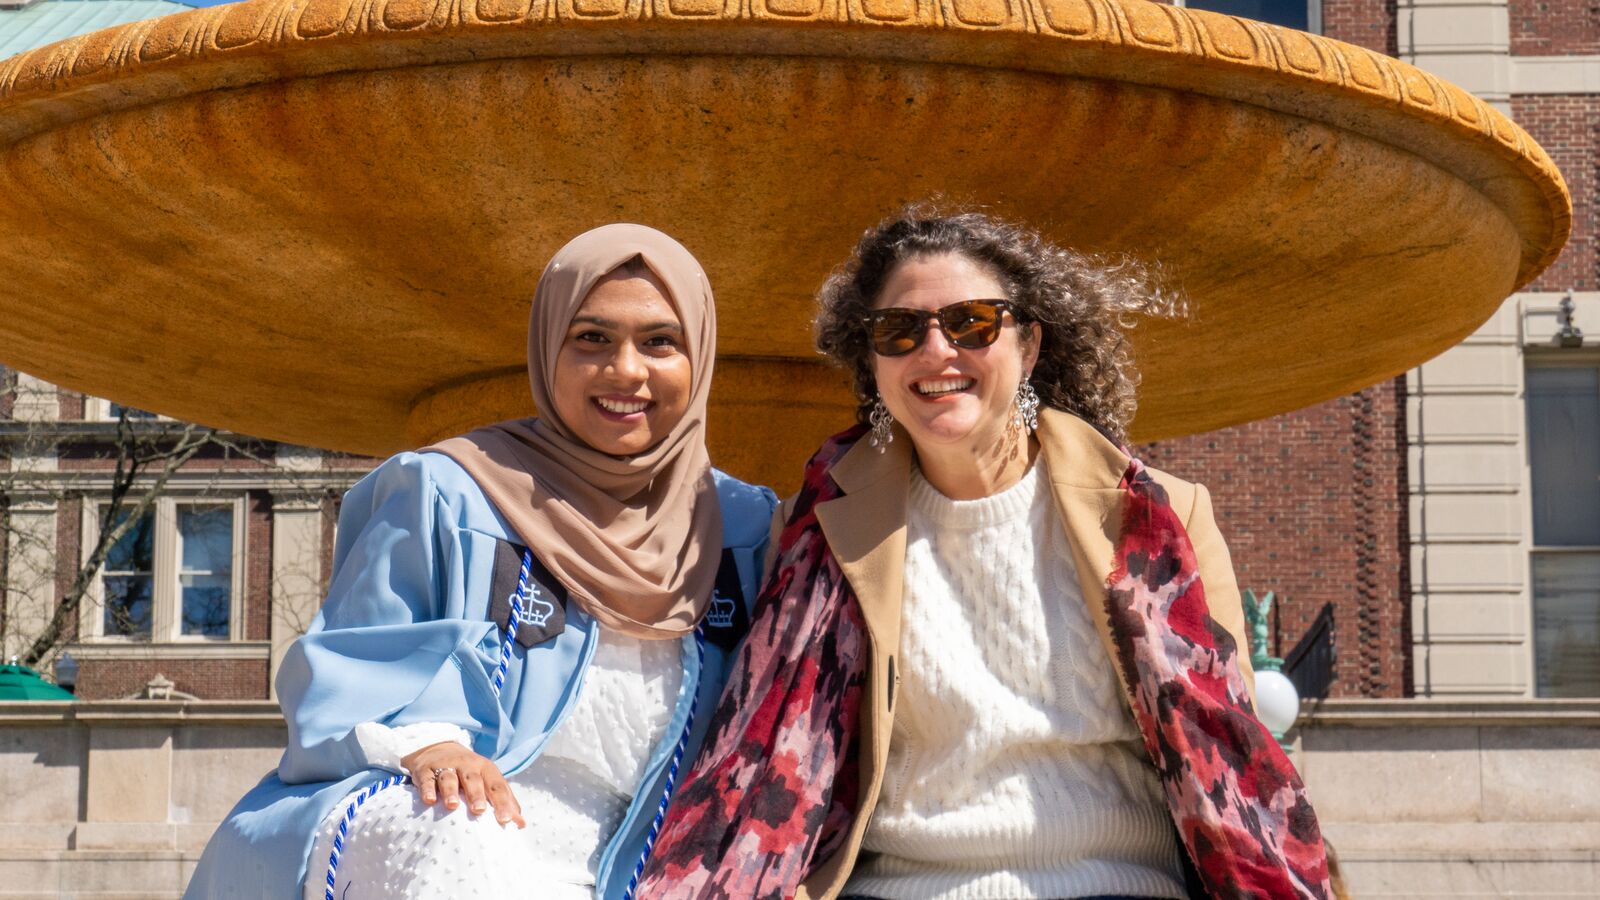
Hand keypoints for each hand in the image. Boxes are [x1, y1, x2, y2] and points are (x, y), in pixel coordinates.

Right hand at [401, 741, 525, 827]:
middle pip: (474, 779)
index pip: (497, 785)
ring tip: (452, 806)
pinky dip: (428, 789)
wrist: (440, 749)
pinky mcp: (426, 770)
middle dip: (476, 795)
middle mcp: (467, 765)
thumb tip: (521, 824)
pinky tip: (430, 800)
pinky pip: (427, 779)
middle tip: (479, 811)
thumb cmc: (471, 774)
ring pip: (449, 777)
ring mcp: (446, 766)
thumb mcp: (488, 781)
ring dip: (451, 791)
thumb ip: (505, 801)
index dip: (503, 802)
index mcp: (486, 769)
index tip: (506, 820)